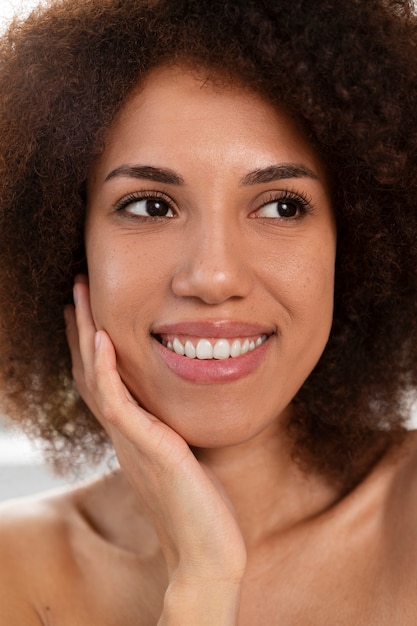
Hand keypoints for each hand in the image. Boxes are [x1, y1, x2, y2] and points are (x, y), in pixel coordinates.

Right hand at [65, 276, 245, 622]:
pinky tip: (103, 337)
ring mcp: (132, 441)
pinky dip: (107, 368)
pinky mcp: (148, 448)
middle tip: (75, 292)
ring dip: (87, 336)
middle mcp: (125, 436)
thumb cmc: (202, 511)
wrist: (207, 554)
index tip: (91, 314)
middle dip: (83, 330)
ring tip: (78, 298)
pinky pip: (118, 401)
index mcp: (134, 436)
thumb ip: (175, 436)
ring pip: (97, 379)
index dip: (93, 348)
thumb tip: (183, 417)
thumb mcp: (186, 461)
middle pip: (92, 373)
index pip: (105, 383)